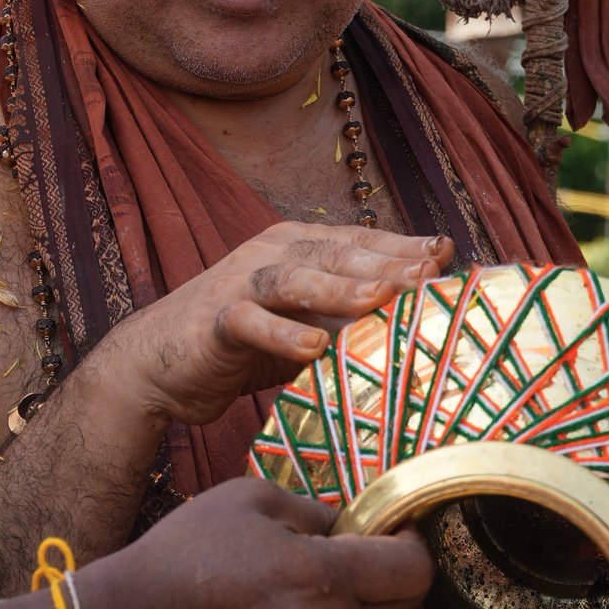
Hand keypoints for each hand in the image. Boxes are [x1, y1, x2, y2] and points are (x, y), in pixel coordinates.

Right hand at [92, 224, 452, 426]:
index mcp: (300, 247)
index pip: (361, 242)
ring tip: (381, 297)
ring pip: (295, 277)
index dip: (405, 248)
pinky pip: (249, 322)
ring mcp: (241, 283)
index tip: (449, 258)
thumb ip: (356, 311)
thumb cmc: (244, 345)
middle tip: (430, 278)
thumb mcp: (310, 324)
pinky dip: (280, 333)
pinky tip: (312, 347)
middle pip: (337, 253)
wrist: (158, 366)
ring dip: (339, 286)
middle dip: (387, 263)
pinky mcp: (215, 321)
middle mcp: (273, 255)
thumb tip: (424, 306)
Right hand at [98, 478, 432, 608]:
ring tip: (378, 592)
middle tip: (382, 553)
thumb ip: (316, 511)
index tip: (395, 528)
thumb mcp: (251, 499)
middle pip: (409, 608)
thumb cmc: (185, 552)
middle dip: (407, 576)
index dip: (413, 543)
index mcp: (322, 575)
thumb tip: (354, 527)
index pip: (411, 569)